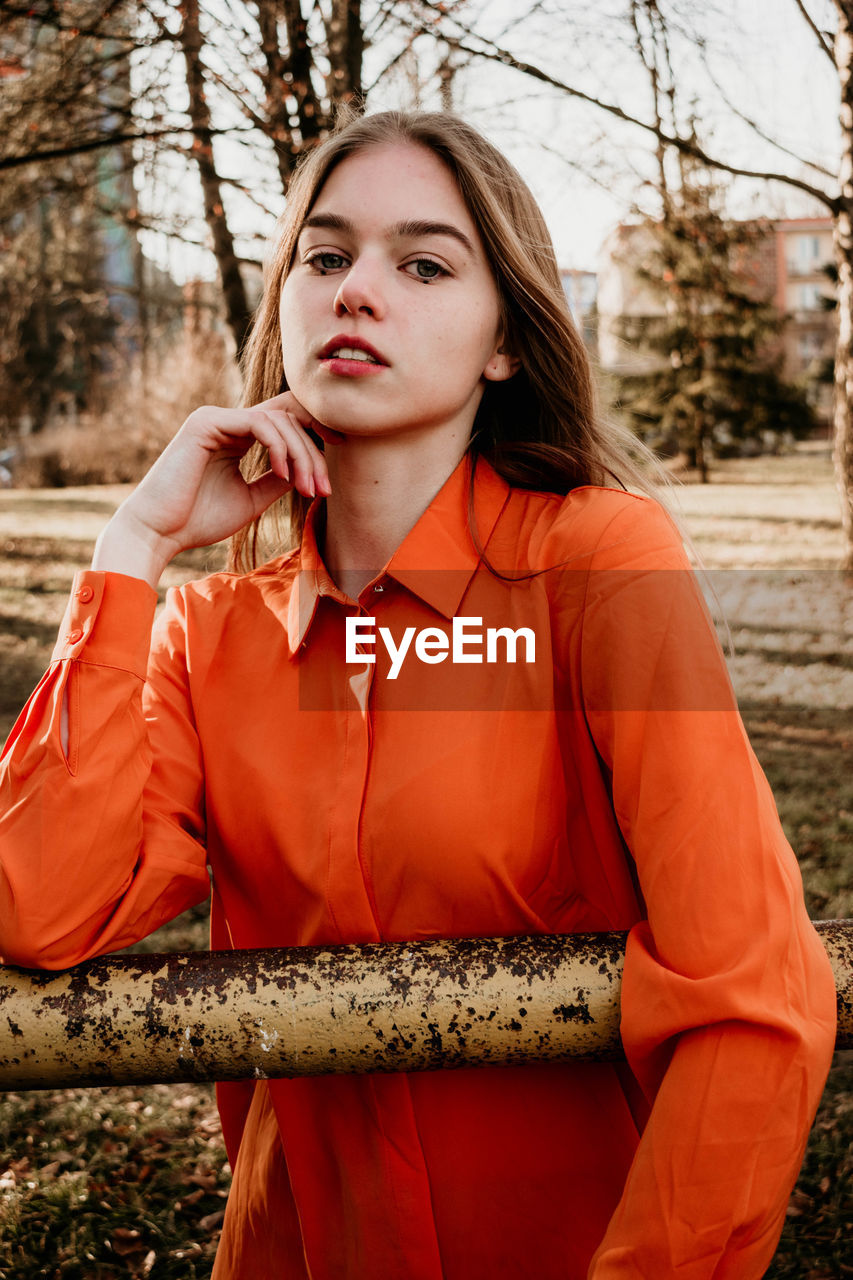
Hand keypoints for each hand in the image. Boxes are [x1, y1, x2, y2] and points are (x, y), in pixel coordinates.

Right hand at [92, 392, 342, 586]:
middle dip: (313, 453)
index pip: (285, 425)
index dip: (314, 441)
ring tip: (306, 488)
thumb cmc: (198, 521)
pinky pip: (259, 423)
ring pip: (279, 420)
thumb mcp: (252, 498)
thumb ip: (278, 479)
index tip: (329, 477)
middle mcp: (226, 421)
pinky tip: (285, 474)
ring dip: (302, 455)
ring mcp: (215, 418)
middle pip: (288, 418)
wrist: (158, 533)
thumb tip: (309, 468)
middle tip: (323, 488)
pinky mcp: (207, 422)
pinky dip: (280, 447)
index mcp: (235, 437)